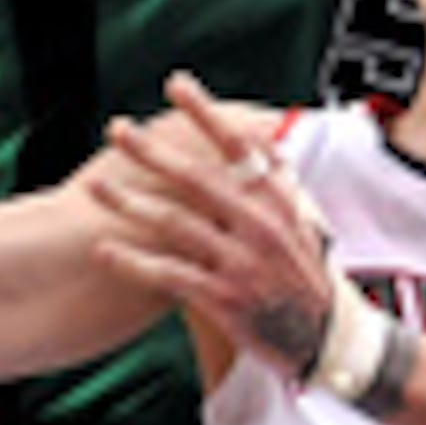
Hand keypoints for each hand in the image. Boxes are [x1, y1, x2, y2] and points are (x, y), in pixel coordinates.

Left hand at [81, 73, 334, 374]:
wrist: (329, 340)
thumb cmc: (308, 276)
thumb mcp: (304, 221)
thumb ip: (277, 183)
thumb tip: (262, 141)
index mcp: (279, 200)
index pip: (240, 146)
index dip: (206, 113)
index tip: (176, 84)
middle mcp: (260, 226)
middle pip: (197, 179)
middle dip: (153, 152)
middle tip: (118, 130)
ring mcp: (241, 262)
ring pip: (176, 224)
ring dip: (131, 203)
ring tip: (96, 187)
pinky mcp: (224, 299)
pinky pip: (169, 274)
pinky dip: (134, 262)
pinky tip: (104, 250)